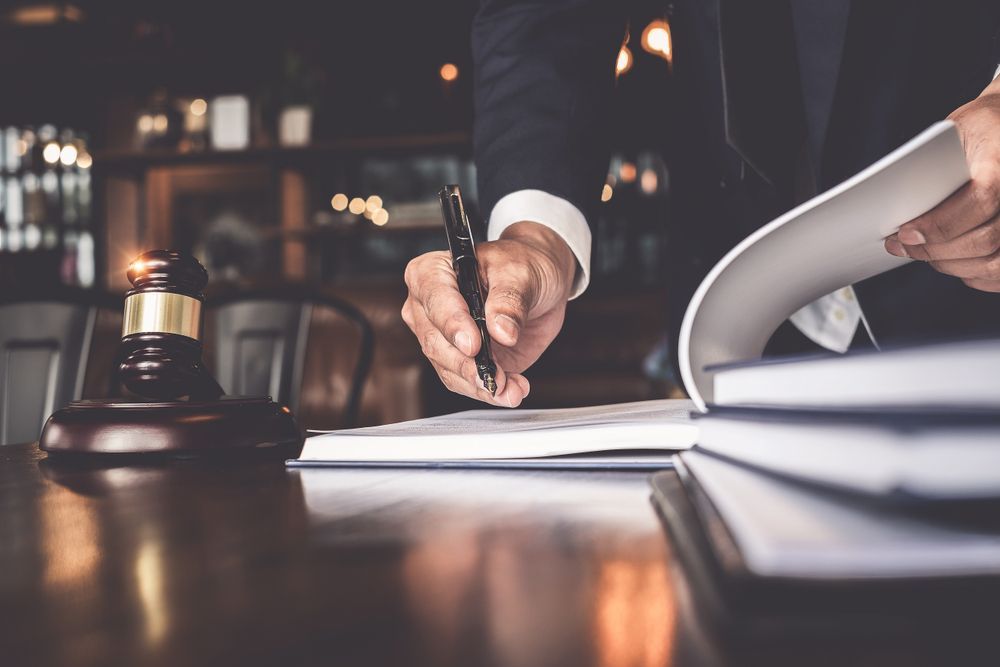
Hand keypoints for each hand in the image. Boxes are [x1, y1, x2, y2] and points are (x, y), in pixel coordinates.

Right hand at [402, 221, 576, 406]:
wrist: (540, 284)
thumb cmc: (523, 264)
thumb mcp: (521, 273)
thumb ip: (509, 300)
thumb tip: (501, 330)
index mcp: (434, 272)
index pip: (435, 300)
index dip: (453, 325)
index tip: (473, 345)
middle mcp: (429, 306)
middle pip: (436, 342)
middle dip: (467, 365)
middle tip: (495, 375)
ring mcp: (442, 336)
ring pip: (448, 369)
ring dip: (480, 383)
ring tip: (511, 387)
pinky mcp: (460, 359)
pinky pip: (464, 382)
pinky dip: (488, 391)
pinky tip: (511, 389)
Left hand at [885, 77, 999, 290]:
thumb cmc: (983, 129)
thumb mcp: (958, 130)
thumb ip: (933, 166)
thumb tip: (898, 205)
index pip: (981, 201)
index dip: (940, 225)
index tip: (905, 233)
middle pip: (986, 240)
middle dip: (936, 250)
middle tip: (904, 246)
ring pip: (995, 264)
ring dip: (953, 265)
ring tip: (926, 254)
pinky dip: (976, 275)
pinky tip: (955, 262)